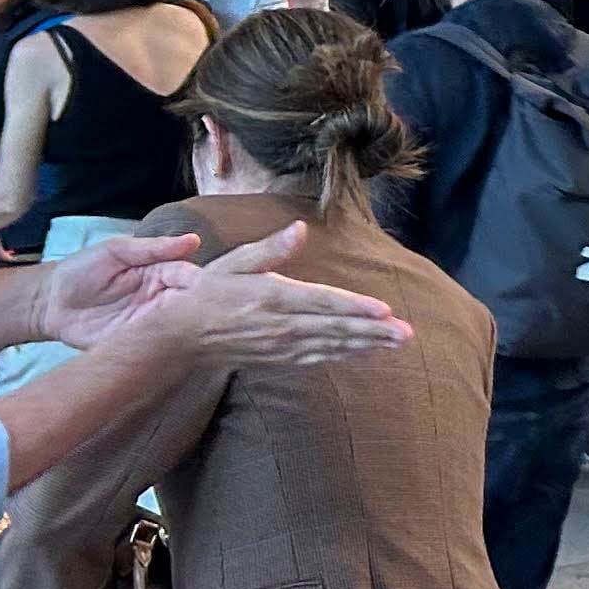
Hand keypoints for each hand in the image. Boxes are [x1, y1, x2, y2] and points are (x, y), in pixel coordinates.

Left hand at [33, 232, 205, 347]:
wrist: (47, 303)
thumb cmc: (82, 270)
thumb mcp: (116, 251)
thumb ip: (152, 248)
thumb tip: (193, 240)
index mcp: (160, 275)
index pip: (190, 279)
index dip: (202, 285)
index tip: (213, 292)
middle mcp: (160, 302)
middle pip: (190, 307)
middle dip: (202, 312)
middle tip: (215, 319)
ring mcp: (148, 327)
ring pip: (177, 331)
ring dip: (187, 334)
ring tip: (200, 338)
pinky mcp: (132, 348)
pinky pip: (154, 350)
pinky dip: (165, 352)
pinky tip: (176, 354)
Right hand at [93, 221, 412, 367]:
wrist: (181, 336)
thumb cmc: (209, 291)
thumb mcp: (235, 262)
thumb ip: (271, 249)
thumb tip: (300, 228)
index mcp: (273, 296)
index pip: (323, 302)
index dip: (355, 308)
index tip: (385, 311)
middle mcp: (282, 325)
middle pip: (336, 328)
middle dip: (374, 331)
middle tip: (407, 333)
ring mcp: (282, 346)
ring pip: (333, 346)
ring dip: (367, 345)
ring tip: (397, 343)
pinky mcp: (280, 359)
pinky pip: (319, 359)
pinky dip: (346, 356)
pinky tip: (367, 354)